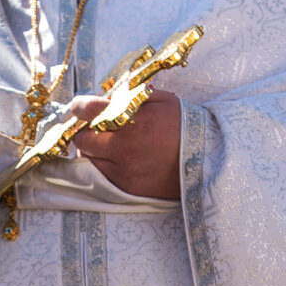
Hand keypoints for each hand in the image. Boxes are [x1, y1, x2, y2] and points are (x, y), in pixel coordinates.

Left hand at [67, 90, 182, 200]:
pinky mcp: (126, 188)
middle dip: (86, 130)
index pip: (89, 111)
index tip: (80, 106)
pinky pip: (101, 175)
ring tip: (111, 144)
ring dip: (93, 149)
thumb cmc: (184, 126)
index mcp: (132, 122)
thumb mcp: (162, 100)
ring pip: (89, 159)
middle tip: (97, 127)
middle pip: (83, 139)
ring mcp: (123, 171)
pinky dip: (103, 166)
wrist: (206, 160)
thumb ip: (130, 96)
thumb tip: (105, 99)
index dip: (80, 106)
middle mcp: (123, 148)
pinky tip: (117, 159)